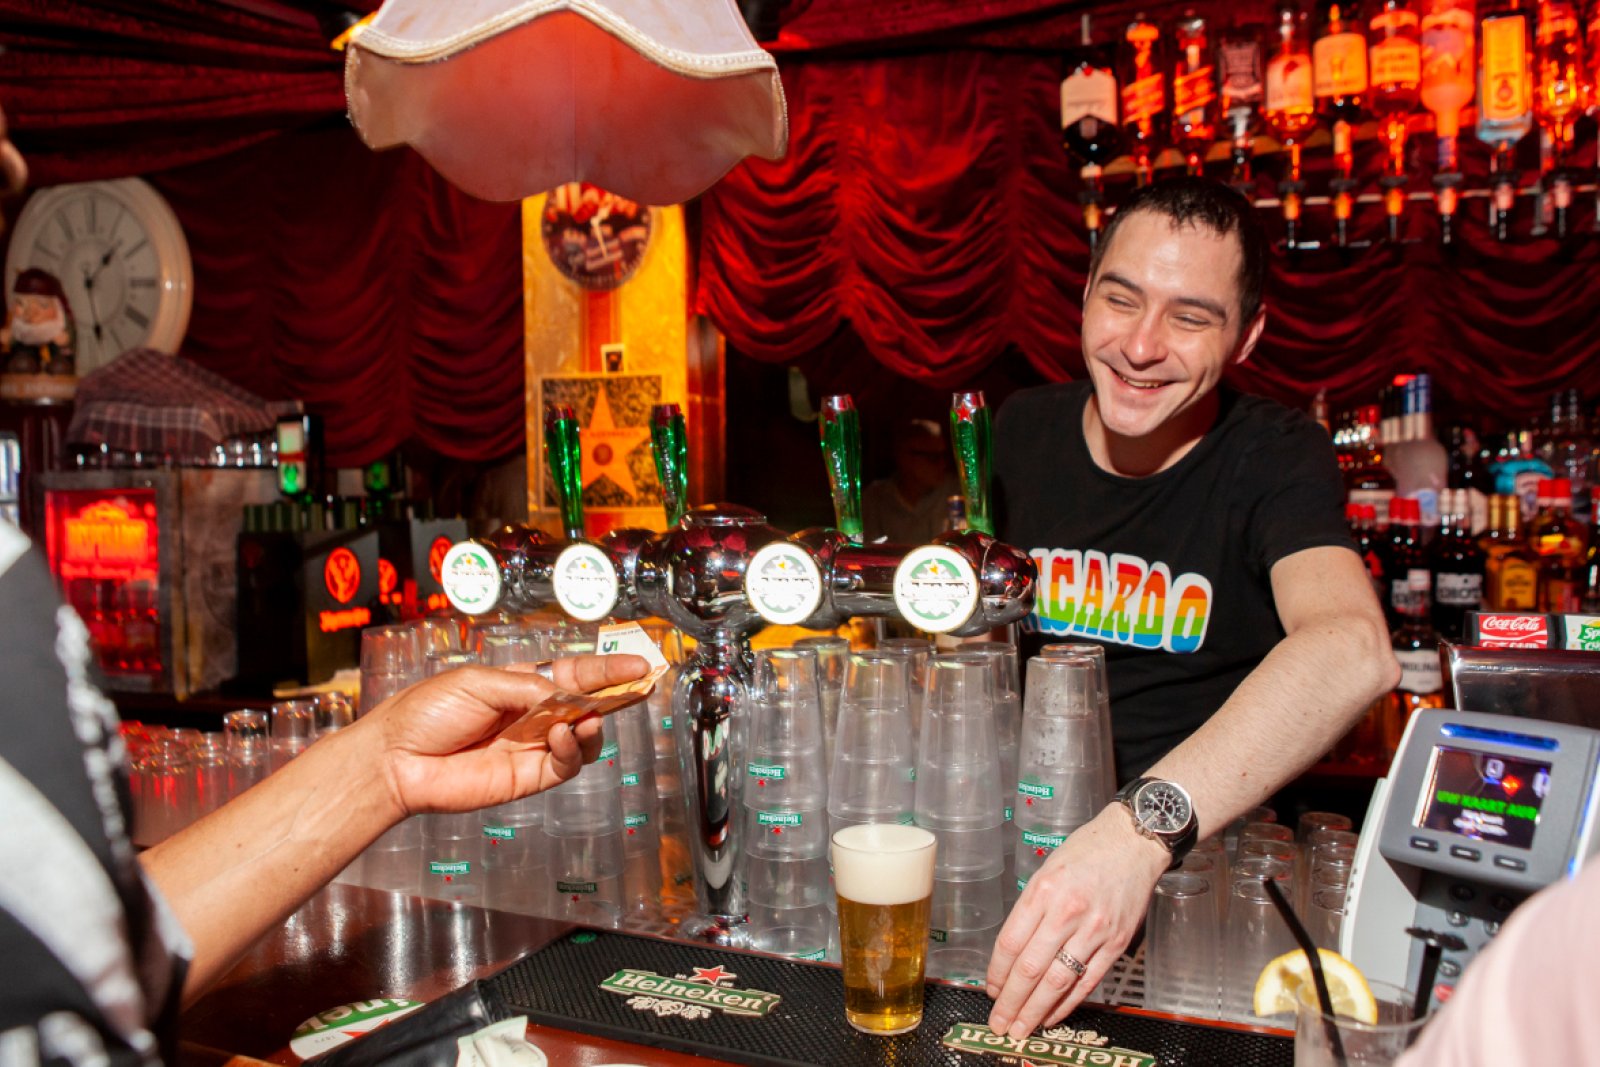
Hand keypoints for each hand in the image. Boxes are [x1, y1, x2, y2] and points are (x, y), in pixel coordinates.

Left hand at [370, 653, 649, 818]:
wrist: (397, 759)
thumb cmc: (427, 712)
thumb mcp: (477, 682)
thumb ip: (526, 687)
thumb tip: (564, 697)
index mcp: (521, 685)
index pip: (575, 675)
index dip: (607, 670)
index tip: (639, 665)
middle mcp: (533, 716)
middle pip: (588, 704)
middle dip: (617, 696)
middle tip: (641, 689)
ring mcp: (532, 748)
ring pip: (584, 738)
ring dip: (594, 725)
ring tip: (587, 718)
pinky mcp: (527, 778)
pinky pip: (566, 765)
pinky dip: (573, 750)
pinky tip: (562, 735)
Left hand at [986, 805, 1169, 1038]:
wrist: (1133, 843)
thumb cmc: (1086, 852)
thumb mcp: (1046, 870)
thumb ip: (1030, 909)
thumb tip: (1013, 951)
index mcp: (1044, 891)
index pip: (1011, 942)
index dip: (997, 972)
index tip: (990, 990)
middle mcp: (1067, 912)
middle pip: (1031, 968)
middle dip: (1011, 1001)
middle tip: (999, 1023)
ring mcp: (1095, 930)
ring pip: (1058, 980)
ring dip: (1036, 1010)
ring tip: (1022, 1028)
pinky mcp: (1117, 943)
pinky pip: (1088, 981)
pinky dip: (1068, 1002)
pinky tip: (1053, 1015)